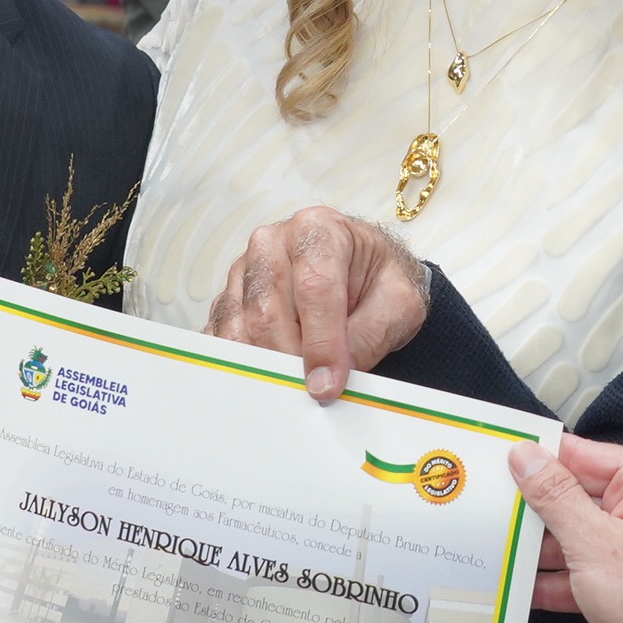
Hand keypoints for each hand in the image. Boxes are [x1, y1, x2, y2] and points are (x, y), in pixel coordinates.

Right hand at [206, 205, 429, 402]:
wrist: (362, 273)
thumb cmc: (378, 282)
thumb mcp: (400, 303)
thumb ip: (372, 334)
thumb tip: (330, 375)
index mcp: (318, 230)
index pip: (314, 288)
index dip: (322, 342)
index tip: (329, 384)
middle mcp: (271, 243)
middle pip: (268, 312)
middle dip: (292, 360)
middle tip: (316, 392)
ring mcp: (243, 271)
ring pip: (240, 329)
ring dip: (268, 364)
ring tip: (299, 383)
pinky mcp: (227, 300)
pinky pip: (223, 339)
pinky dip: (245, 364)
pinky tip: (273, 373)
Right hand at [510, 437, 622, 622]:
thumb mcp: (595, 544)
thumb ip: (556, 498)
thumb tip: (527, 457)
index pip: (588, 456)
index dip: (543, 456)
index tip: (501, 454)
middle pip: (581, 497)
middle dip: (536, 507)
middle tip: (486, 504)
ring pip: (580, 538)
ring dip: (541, 548)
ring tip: (495, 544)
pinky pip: (587, 573)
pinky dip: (557, 580)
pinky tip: (519, 586)